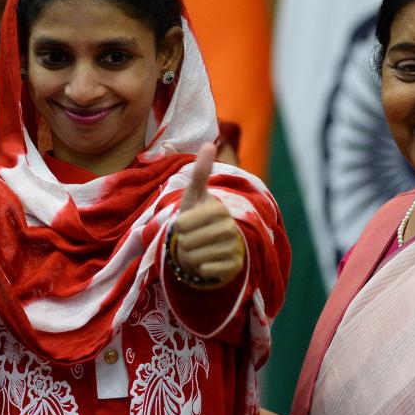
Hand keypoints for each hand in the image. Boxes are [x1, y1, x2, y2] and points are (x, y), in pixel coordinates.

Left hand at [172, 143, 244, 284]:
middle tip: (192, 238)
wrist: (210, 244)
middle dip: (184, 242)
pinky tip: (207, 261)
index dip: (180, 226)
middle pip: (188, 242)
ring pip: (196, 257)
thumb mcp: (194, 195)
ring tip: (199, 248)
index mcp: (219, 209)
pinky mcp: (234, 266)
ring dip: (191, 256)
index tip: (188, 223)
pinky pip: (207, 270)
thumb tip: (209, 143)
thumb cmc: (198, 217)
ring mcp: (234, 248)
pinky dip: (201, 268)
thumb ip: (200, 172)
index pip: (183, 224)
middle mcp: (230, 227)